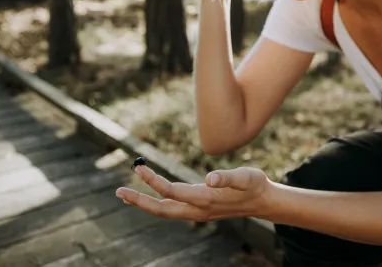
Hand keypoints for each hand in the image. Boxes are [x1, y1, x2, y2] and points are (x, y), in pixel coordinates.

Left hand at [115, 165, 272, 221]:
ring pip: (165, 211)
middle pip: (161, 209)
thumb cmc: (255, 185)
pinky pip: (172, 209)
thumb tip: (210, 178)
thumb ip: (228, 177)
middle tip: (118, 192)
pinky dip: (157, 203)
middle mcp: (198, 209)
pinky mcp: (200, 210)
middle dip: (139, 201)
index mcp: (205, 199)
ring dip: (145, 204)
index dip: (153, 181)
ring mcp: (198, 212)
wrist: (263, 201)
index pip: (171, 191)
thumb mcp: (246, 176)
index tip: (138, 168)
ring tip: (127, 195)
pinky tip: (151, 197)